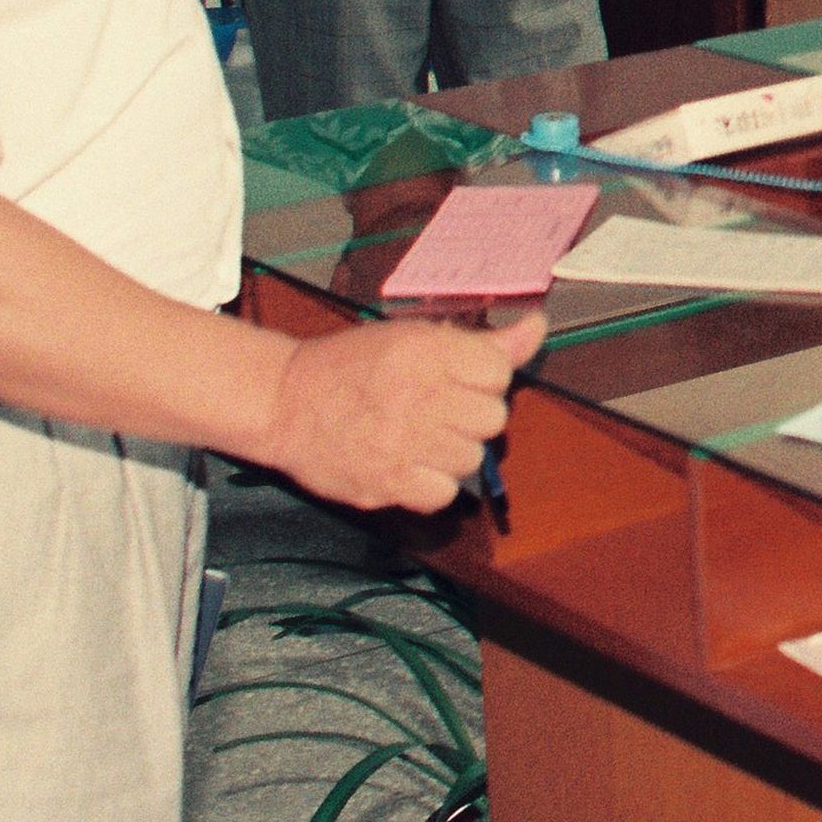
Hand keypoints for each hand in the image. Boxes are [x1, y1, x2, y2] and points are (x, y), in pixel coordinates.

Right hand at [263, 309, 544, 512]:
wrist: (283, 402)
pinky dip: (432, 485)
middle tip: (437, 410)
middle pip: (493, 418)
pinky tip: (410, 464)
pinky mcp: (387, 483)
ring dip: (452, 452)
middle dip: (471, 415)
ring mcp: (403, 442)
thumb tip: (538, 327)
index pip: (499, 372)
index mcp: (425, 350)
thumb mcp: (412, 337)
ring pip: (471, 459)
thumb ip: (482, 341)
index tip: (458, 378)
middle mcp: (418, 395)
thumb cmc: (350, 366)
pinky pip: (444, 494)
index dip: (482, 377)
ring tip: (419, 437)